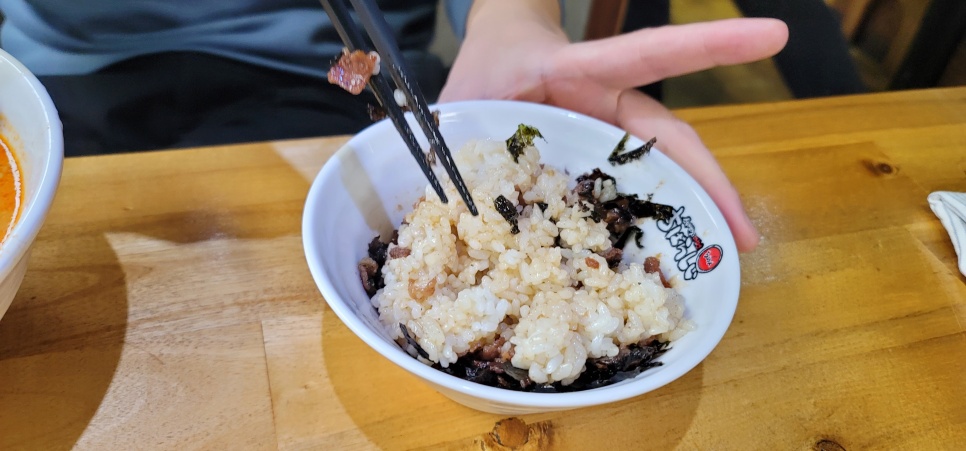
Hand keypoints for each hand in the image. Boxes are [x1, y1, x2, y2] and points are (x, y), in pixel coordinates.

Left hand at [440, 2, 787, 251]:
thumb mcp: (468, 90)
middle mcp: (608, 110)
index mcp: (582, 74)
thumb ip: (452, 128)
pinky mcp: (595, 167)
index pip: (650, 54)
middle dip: (710, 187)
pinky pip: (621, 204)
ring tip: (713, 264)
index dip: (709, 46)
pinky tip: (650, 274)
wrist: (496, 60)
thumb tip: (434, 182)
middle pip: (670, 144)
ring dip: (685, 219)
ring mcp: (607, 140)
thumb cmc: (489, 70)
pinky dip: (637, 236)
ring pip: (655, 178)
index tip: (772, 35)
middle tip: (740, 240)